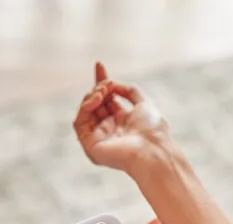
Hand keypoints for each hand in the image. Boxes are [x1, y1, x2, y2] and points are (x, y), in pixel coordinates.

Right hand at [74, 62, 183, 180]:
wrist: (153, 150)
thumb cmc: (153, 130)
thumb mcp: (144, 102)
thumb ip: (128, 90)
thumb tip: (112, 84)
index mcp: (122, 121)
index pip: (106, 99)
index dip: (102, 81)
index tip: (99, 64)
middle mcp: (109, 129)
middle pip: (94, 103)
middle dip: (98, 88)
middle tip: (107, 84)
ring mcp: (98, 138)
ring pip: (85, 111)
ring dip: (92, 96)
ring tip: (103, 91)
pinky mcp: (90, 145)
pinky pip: (80, 122)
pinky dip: (85, 108)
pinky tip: (97, 100)